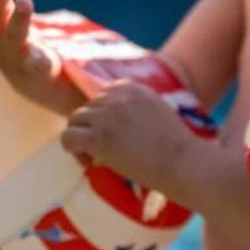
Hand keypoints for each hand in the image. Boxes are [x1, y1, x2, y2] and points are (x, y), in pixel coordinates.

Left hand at [60, 80, 196, 189]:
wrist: (182, 162)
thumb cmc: (176, 146)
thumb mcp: (157, 111)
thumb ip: (135, 108)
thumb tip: (114, 124)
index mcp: (131, 88)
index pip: (102, 95)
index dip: (105, 117)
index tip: (117, 135)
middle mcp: (115, 97)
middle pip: (87, 108)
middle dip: (93, 129)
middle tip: (108, 150)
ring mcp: (105, 116)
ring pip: (74, 121)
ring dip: (82, 138)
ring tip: (98, 157)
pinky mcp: (98, 137)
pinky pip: (67, 138)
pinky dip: (74, 151)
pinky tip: (92, 161)